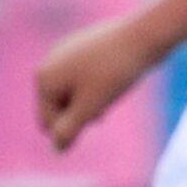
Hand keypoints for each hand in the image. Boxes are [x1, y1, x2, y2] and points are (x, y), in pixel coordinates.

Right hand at [37, 13, 161, 150]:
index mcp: (44, 78)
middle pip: (58, 108)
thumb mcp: (90, 108)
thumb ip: (69, 130)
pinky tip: (113, 78)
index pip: (49, 123)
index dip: (75, 126)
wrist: (142, 37)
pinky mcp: (81, 47)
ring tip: (111, 92)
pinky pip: (81, 78)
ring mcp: (64, 52)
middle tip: (105, 104)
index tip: (100, 112)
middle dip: (79, 113)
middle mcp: (48, 63)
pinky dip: (94, 86)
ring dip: (88, 102)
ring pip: (72, 94)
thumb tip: (57, 149)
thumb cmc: (114, 74)